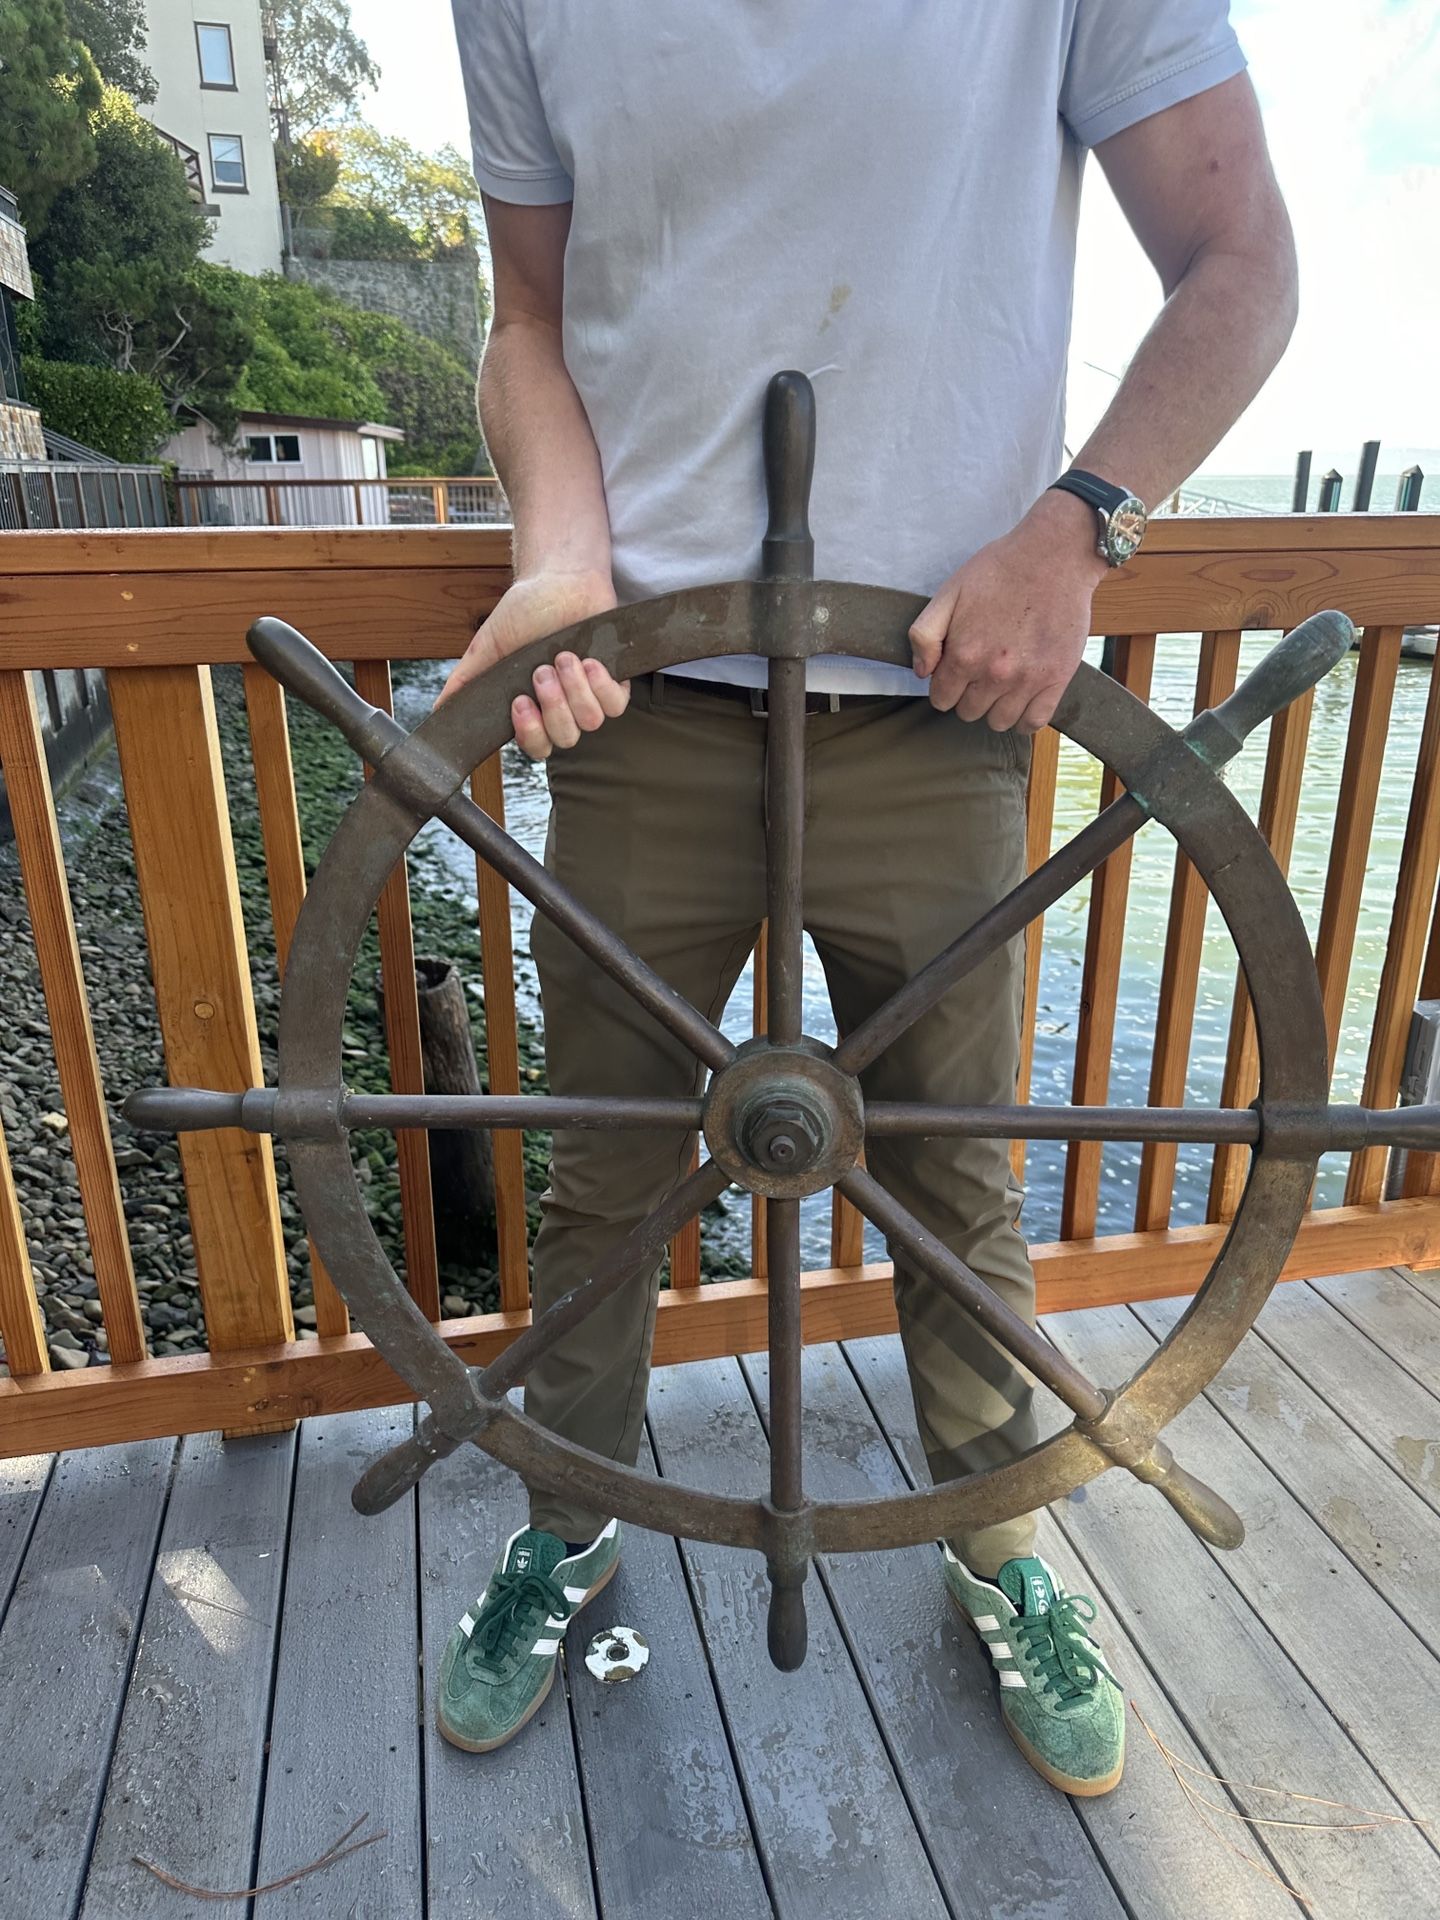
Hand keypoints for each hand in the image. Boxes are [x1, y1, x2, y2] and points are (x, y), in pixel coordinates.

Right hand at [437, 568, 628, 757]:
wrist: (558, 580)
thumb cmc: (523, 612)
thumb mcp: (488, 646)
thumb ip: (466, 680)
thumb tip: (439, 710)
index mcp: (534, 707)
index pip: (536, 745)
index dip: (530, 733)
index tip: (520, 703)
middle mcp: (562, 706)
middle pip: (564, 738)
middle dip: (553, 707)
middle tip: (542, 671)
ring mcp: (589, 695)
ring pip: (590, 722)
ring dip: (575, 691)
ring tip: (564, 657)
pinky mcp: (615, 680)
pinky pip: (615, 704)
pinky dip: (601, 685)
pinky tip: (588, 660)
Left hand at [908, 491, 1107, 733]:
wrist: (1054, 555)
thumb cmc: (1000, 569)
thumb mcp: (949, 592)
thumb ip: (925, 634)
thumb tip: (922, 672)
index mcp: (964, 655)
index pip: (941, 699)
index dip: (945, 686)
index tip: (956, 671)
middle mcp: (994, 674)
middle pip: (969, 712)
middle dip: (968, 696)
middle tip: (981, 671)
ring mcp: (1027, 680)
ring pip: (999, 722)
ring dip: (995, 708)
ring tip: (1001, 684)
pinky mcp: (1057, 679)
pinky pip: (1034, 721)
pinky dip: (1025, 718)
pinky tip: (1022, 701)